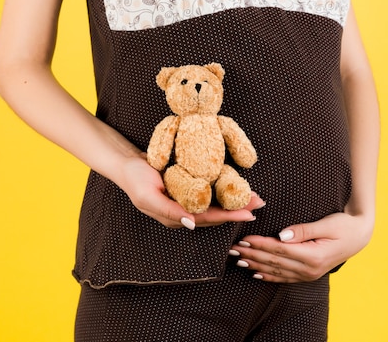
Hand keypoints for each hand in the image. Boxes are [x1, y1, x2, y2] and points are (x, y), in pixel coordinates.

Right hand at [118, 154, 264, 228]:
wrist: (127, 164)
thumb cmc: (135, 179)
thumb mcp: (148, 196)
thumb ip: (169, 211)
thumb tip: (192, 224)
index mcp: (177, 217)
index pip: (208, 219)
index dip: (228, 217)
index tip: (248, 214)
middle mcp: (185, 212)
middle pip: (216, 214)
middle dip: (238, 210)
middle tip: (259, 204)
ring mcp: (187, 201)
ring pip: (216, 205)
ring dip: (235, 202)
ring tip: (255, 198)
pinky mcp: (189, 189)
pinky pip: (210, 194)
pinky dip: (225, 192)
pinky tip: (238, 189)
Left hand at [229, 212, 372, 282]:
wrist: (360, 236)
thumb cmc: (344, 225)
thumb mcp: (326, 224)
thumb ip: (304, 230)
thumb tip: (282, 235)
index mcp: (313, 255)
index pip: (280, 250)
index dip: (260, 244)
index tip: (244, 239)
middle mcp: (310, 269)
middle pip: (274, 262)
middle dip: (252, 255)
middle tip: (233, 250)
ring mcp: (309, 275)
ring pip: (277, 271)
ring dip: (256, 265)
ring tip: (239, 261)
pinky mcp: (309, 275)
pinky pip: (285, 278)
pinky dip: (269, 276)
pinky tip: (256, 274)